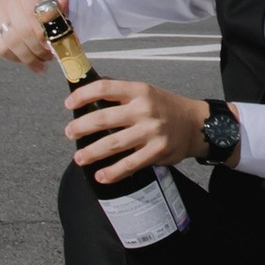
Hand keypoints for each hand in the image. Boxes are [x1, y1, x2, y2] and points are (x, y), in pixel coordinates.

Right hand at [0, 0, 59, 65]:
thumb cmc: (42, 8)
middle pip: (22, 32)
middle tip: (47, 58)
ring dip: (26, 58)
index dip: (43, 34)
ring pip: (9, 43)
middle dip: (37, 50)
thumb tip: (62, 2)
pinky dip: (13, 58)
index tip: (52, 47)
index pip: (33, 14)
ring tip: (39, 63)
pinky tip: (24, 60)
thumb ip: (59, 7)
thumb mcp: (56, 5)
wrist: (23, 4)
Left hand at [66, 78, 209, 187]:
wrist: (195, 124)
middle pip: (104, 118)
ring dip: (92, 152)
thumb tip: (89, 91)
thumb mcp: (146, 92)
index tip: (69, 104)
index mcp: (139, 91)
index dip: (83, 95)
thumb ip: (120, 92)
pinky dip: (113, 172)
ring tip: (79, 157)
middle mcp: (144, 109)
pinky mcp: (156, 151)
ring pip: (113, 144)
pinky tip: (101, 175)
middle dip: (81, 127)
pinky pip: (130, 164)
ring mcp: (150, 132)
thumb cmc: (165, 107)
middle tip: (69, 133)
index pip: (104, 88)